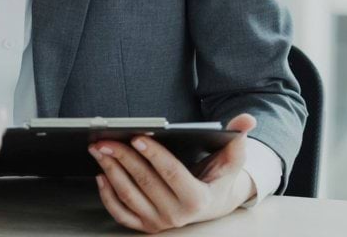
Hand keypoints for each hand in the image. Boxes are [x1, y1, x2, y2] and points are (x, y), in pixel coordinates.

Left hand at [88, 113, 257, 233]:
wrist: (213, 204)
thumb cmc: (219, 177)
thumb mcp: (232, 159)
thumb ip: (238, 138)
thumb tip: (248, 120)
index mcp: (198, 199)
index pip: (172, 174)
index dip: (154, 155)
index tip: (137, 136)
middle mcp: (177, 215)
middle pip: (145, 182)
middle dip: (123, 158)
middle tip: (106, 139)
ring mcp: (160, 223)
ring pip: (129, 196)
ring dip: (111, 172)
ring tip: (99, 150)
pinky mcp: (146, 226)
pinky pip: (121, 214)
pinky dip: (108, 196)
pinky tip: (101, 175)